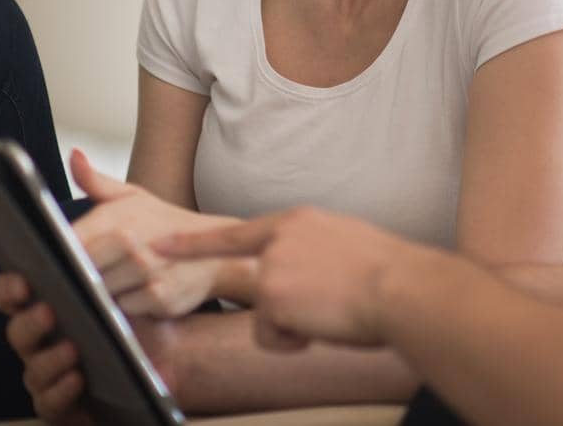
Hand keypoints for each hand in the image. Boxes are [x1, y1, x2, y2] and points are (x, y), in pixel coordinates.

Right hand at [0, 272, 178, 424]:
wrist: (170, 358)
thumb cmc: (139, 316)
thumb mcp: (131, 286)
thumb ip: (113, 263)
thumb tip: (114, 239)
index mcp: (49, 307)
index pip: (12, 296)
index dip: (9, 288)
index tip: (24, 282)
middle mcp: (42, 342)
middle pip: (18, 332)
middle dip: (29, 322)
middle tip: (49, 311)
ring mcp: (50, 376)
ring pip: (34, 370)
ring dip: (50, 358)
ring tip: (73, 348)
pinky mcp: (64, 406)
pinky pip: (50, 404)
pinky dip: (60, 391)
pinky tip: (77, 378)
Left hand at [69, 149, 236, 317]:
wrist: (215, 251)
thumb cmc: (165, 224)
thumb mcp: (133, 197)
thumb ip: (96, 181)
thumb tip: (74, 155)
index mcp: (120, 215)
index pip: (71, 242)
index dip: (59, 254)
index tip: (55, 259)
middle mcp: (134, 241)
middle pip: (81, 272)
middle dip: (79, 277)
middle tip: (84, 277)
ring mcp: (149, 270)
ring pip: (100, 294)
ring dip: (100, 294)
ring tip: (111, 284)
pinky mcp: (161, 296)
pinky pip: (124, 310)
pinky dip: (125, 307)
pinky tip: (132, 295)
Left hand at [158, 207, 411, 351]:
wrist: (400, 288)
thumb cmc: (390, 273)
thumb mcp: (348, 244)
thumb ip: (316, 251)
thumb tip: (314, 273)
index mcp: (300, 221)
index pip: (237, 233)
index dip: (195, 243)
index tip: (162, 245)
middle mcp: (280, 238)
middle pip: (258, 288)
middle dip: (285, 310)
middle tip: (324, 308)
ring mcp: (272, 265)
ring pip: (267, 317)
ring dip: (297, 325)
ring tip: (335, 311)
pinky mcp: (271, 296)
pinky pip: (271, 337)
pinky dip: (295, 341)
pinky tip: (324, 324)